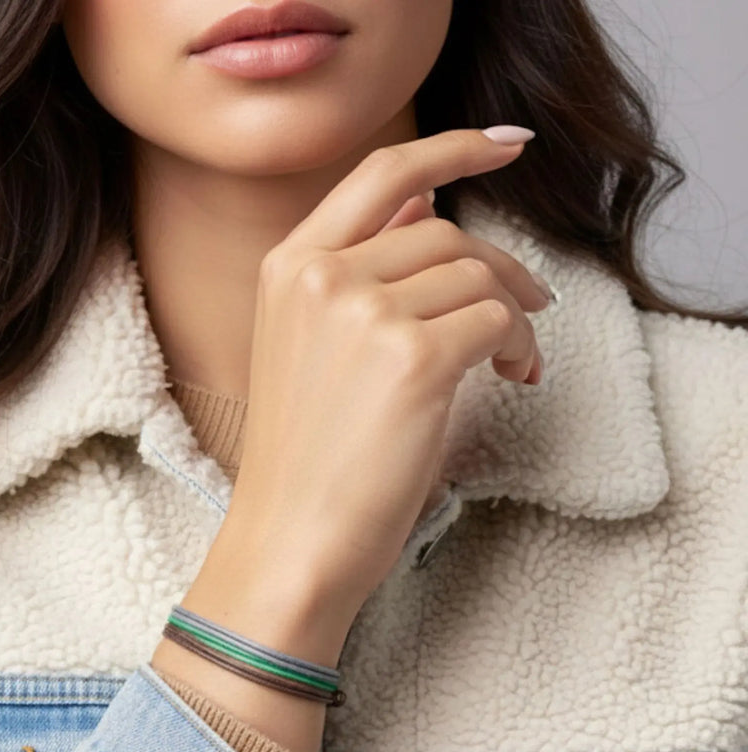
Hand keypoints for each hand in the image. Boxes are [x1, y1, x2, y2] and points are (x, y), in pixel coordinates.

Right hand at [222, 128, 551, 621]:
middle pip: (446, 233)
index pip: (380, 174)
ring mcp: (364, 313)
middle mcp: (321, 277)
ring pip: (477, 276)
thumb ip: (363, 271)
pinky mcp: (413, 359)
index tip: (505, 144)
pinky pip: (498, 321)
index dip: (452, 148)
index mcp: (288, 267)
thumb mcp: (313, 348)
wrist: (290, 542)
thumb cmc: (306, 460)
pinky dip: (521, 347)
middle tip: (529, 308)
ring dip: (514, 315)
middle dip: (500, 268)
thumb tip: (427, 210)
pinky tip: (514, 379)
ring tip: (513, 364)